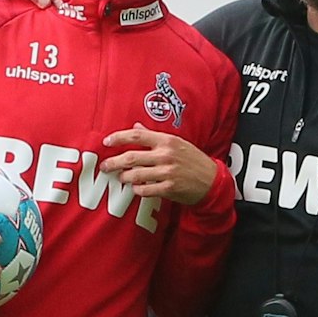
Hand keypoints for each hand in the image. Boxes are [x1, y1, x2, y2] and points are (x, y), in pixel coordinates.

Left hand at [101, 127, 218, 204]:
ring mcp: (168, 172)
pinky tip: (136, 188)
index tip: (107, 142)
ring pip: (136, 175)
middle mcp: (166, 155)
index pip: (137, 135)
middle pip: (131, 157)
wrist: (212, 180)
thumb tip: (136, 126)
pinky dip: (137, 190)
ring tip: (122, 177)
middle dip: (114, 162)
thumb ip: (154, 136)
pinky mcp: (169, 188)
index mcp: (166, 140)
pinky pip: (145, 190)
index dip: (118, 138)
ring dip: (124, 177)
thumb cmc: (193, 160)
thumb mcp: (176, 143)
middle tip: (105, 166)